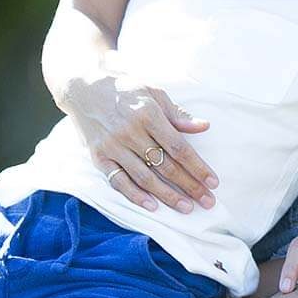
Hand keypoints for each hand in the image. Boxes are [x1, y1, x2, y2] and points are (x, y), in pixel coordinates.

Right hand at [67, 73, 216, 213]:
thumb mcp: (154, 93)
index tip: (213, 182)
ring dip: (167, 195)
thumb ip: (178, 114)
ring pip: (144, 177)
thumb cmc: (125, 90)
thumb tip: (204, 126)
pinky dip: (135, 195)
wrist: (83, 89)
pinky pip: (118, 181)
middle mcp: (131, 132)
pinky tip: (152, 206)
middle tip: (207, 202)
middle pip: (165, 165)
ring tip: (186, 208)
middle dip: (189, 185)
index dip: (197, 167)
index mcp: (148, 114)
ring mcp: (113, 146)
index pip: (179, 147)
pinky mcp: (99, 157)